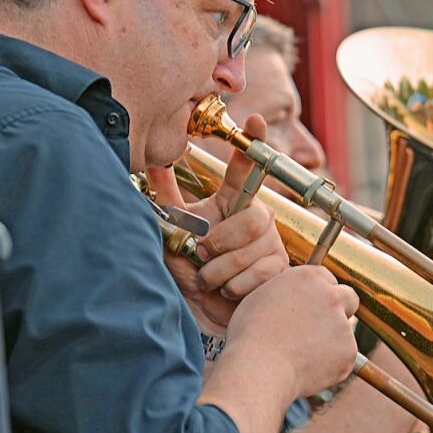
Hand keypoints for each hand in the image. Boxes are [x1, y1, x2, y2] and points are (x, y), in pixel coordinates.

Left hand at [146, 114, 288, 332]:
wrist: (200, 312)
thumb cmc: (188, 270)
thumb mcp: (172, 231)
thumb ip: (167, 197)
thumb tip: (154, 160)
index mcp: (231, 203)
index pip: (246, 169)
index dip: (253, 143)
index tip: (255, 120)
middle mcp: (257, 218)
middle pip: (254, 217)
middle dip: (221, 241)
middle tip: (202, 254)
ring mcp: (271, 244)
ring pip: (252, 249)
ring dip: (219, 270)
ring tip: (209, 278)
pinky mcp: (278, 271)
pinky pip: (258, 273)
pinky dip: (233, 287)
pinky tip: (226, 291)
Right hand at [226, 264, 358, 397]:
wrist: (259, 368)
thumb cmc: (250, 336)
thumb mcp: (260, 297)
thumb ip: (285, 291)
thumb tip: (291, 295)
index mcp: (308, 278)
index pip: (326, 278)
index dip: (320, 293)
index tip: (313, 305)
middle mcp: (330, 296)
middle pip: (348, 298)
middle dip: (340, 309)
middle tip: (323, 327)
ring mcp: (342, 324)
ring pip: (343, 331)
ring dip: (331, 340)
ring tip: (301, 354)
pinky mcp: (348, 351)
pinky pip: (343, 357)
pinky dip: (331, 363)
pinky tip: (307, 367)